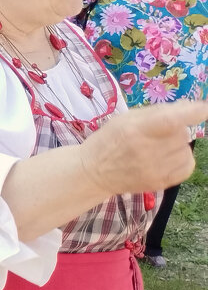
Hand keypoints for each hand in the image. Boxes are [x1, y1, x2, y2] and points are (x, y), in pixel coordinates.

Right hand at [80, 101, 207, 195]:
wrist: (93, 172)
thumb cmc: (109, 140)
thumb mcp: (125, 118)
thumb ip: (157, 111)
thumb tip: (189, 106)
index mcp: (135, 129)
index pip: (170, 120)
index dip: (193, 113)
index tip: (205, 108)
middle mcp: (146, 150)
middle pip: (182, 133)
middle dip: (175, 129)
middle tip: (156, 134)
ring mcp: (154, 169)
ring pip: (186, 149)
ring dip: (178, 145)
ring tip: (158, 148)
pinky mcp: (160, 183)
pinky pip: (188, 166)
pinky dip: (182, 159)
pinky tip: (167, 158)